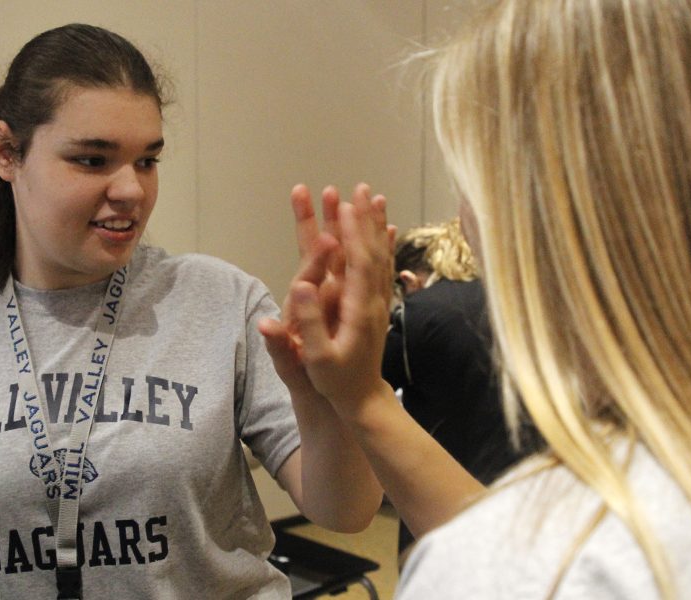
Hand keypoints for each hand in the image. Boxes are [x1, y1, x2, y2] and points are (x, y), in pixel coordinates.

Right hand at [261, 183, 394, 411]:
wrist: (363, 400)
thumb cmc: (335, 381)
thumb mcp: (317, 358)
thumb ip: (311, 323)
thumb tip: (303, 286)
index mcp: (357, 309)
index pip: (356, 262)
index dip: (352, 233)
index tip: (345, 204)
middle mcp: (372, 301)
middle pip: (371, 250)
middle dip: (364, 218)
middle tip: (360, 188)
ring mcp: (377, 302)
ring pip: (380, 255)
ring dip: (376, 225)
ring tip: (375, 197)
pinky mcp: (377, 306)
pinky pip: (383, 268)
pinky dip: (384, 245)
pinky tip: (388, 230)